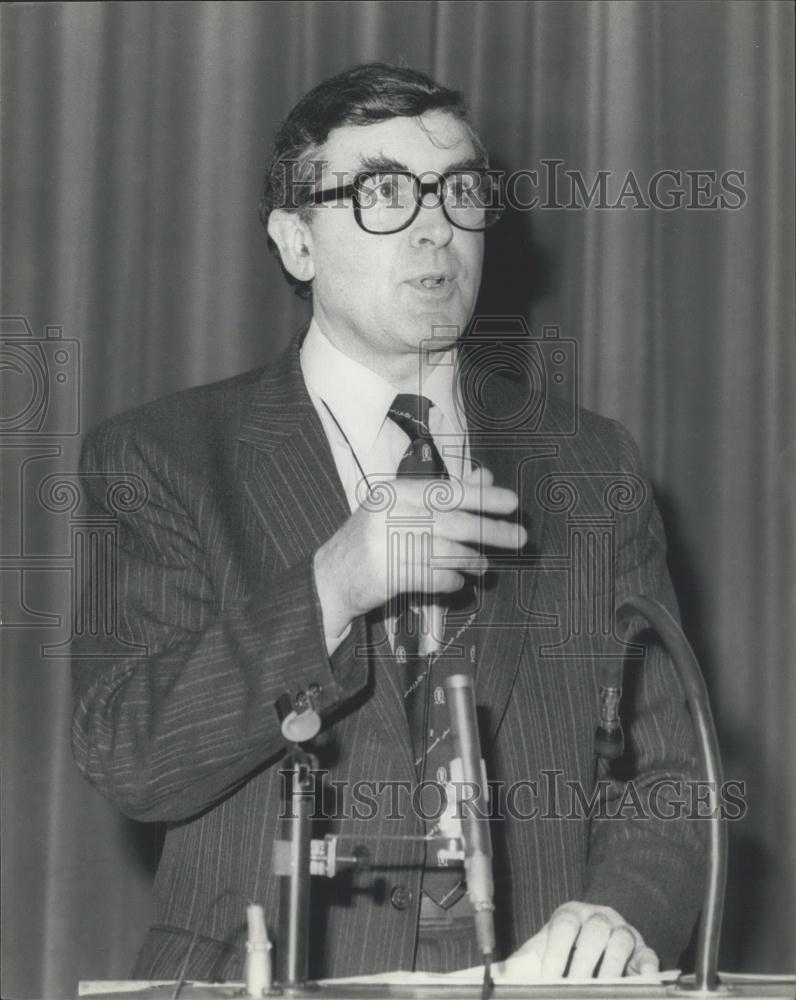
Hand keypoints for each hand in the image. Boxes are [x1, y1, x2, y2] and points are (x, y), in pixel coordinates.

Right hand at [314, 467, 525, 636]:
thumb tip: (485, 477)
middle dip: (493, 530)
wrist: (331, 577)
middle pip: (455, 522)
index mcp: (395, 492)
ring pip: (449, 551)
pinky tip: (458, 580)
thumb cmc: (373, 538)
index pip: (448, 491)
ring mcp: (389, 546)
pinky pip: (436, 577)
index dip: (484, 497)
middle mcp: (391, 515)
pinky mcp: (390, 576)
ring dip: (474, 559)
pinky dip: (453, 579)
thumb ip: (443, 493)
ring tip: (485, 565)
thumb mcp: (402, 508)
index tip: (512, 502)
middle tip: (520, 537)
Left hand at [496, 901, 658, 979]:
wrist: (594, 940)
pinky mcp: (644, 951)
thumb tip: (495, 975)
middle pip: (594, 931)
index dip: (556, 954)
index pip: (563, 927)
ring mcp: (624, 931)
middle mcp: (598, 917)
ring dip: (612, 969)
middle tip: (577, 989)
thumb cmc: (562, 951)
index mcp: (569, 914)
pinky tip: (638, 986)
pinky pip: (649, 957)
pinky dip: (646, 972)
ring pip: (622, 941)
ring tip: (602, 991)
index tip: (549, 981)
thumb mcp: (540, 953)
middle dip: (584, 964)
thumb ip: (520, 964)